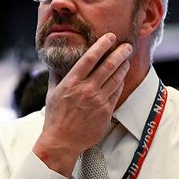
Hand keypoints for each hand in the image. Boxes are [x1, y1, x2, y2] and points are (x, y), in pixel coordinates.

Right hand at [34, 33, 132, 175]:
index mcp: (72, 83)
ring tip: (127, 59)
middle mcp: (87, 90)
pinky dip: (120, 83)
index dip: (102, 45)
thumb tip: (56, 63)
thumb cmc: (55, 117)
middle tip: (127, 45)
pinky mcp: (106, 111)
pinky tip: (121, 77)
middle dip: (120, 53)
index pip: (90, 58)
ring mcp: (98, 101)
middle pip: (108, 66)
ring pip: (116, 78)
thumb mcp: (51, 93)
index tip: (110, 37)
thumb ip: (56, 76)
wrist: (62, 141)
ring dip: (123, 66)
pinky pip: (116, 93)